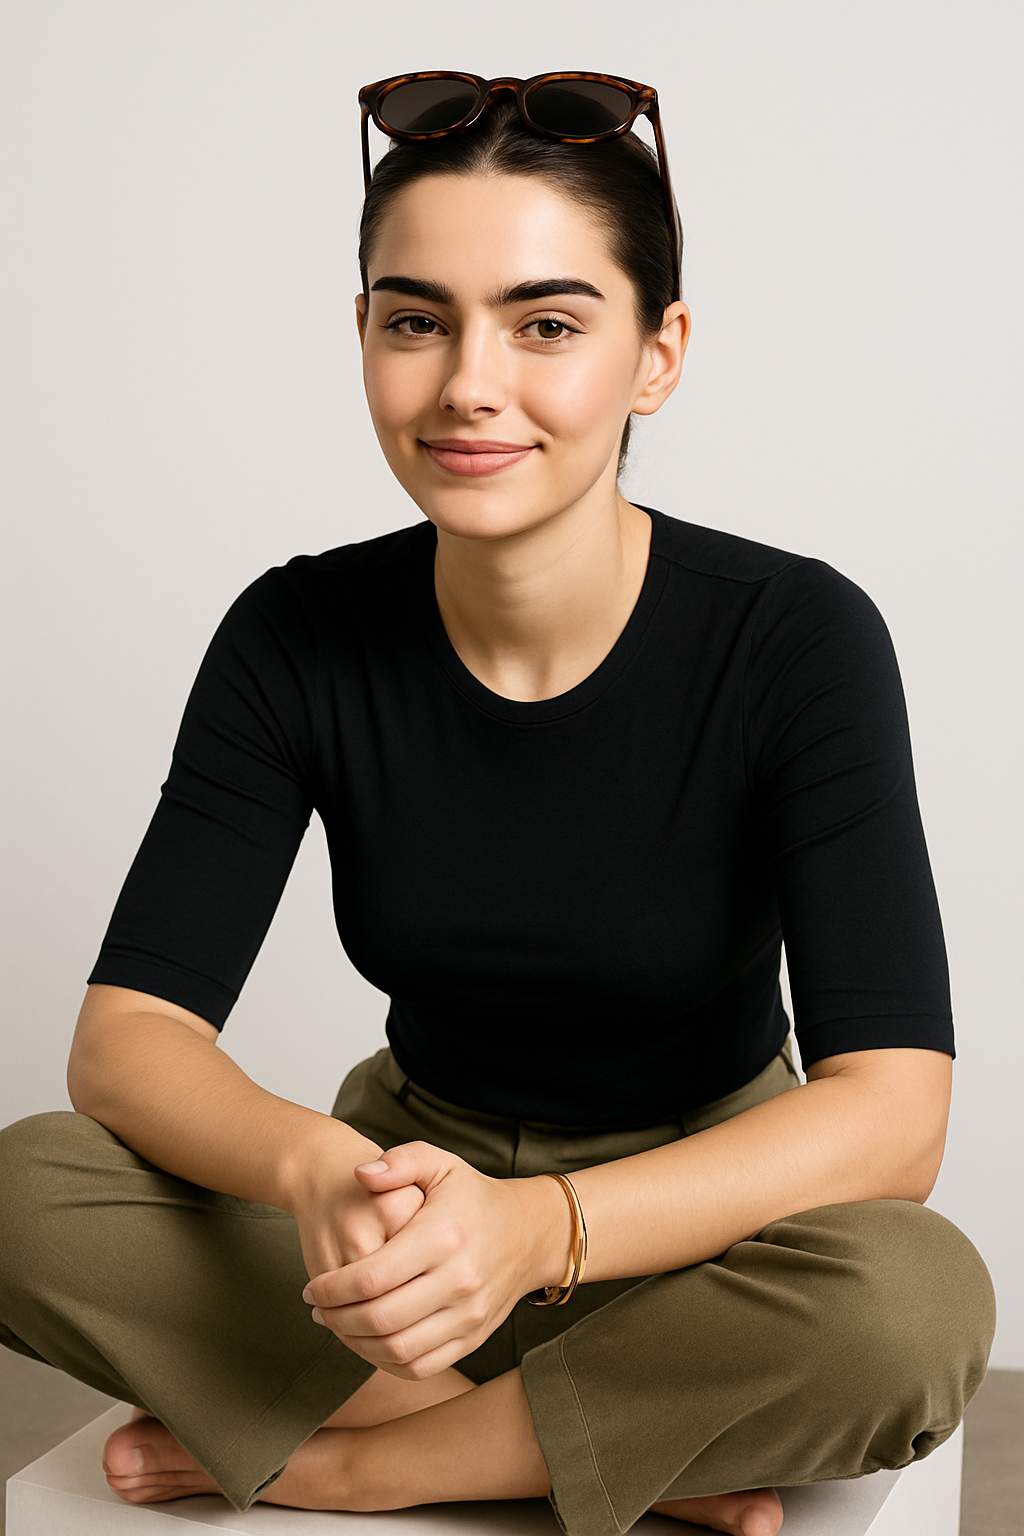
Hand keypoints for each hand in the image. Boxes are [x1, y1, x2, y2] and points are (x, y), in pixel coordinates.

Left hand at [301, 1141, 567, 1378]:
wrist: (529, 1233)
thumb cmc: (472, 1197)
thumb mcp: (440, 1164)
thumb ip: (399, 1161)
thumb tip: (360, 1174)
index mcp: (442, 1236)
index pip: (372, 1277)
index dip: (332, 1288)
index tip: (313, 1287)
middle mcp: (459, 1280)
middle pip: (380, 1318)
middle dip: (337, 1318)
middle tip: (318, 1309)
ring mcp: (469, 1314)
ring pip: (398, 1350)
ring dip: (356, 1344)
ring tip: (337, 1325)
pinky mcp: (473, 1337)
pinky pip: (421, 1366)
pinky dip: (387, 1363)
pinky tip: (369, 1342)